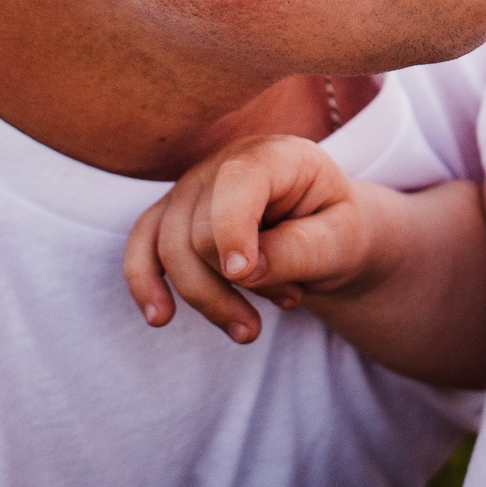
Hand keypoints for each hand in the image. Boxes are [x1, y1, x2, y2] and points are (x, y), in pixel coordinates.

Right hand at [124, 134, 381, 344]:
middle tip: (291, 302)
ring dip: (204, 298)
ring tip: (250, 330)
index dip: (231, 230)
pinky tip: (160, 317)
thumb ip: (298, 250)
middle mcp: (225, 163)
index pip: (238, 182)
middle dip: (234, 284)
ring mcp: (194, 187)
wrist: (332, 236)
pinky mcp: (174, 215)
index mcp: (278, 156)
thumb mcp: (342, 241)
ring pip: (168, 246)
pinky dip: (145, 282)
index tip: (243, 275)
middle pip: (198, 228)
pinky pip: (142, 246)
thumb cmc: (339, 232)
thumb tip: (242, 271)